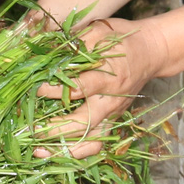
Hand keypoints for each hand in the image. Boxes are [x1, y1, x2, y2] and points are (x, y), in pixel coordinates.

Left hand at [33, 16, 168, 157]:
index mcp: (108, 77)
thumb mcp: (101, 30)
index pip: (79, 88)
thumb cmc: (123, 39)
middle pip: (83, 124)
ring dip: (65, 150)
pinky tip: (56, 153)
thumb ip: (76, 41)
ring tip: (39, 153)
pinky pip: (96, 144)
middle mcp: (110, 101)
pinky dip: (77, 152)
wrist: (153, 52)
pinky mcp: (112, 121)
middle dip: (55, 130)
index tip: (34, 89)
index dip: (55, 91)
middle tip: (31, 130)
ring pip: (92, 143)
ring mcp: (113, 115)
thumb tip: (46, 47)